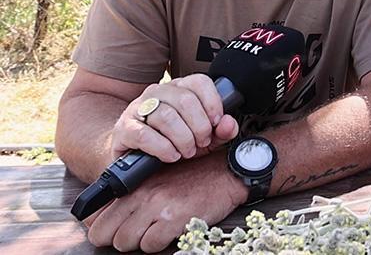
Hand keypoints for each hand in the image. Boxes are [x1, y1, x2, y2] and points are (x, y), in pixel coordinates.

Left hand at [84, 151, 245, 251]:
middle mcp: (141, 194)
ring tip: (156, 232)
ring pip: (125, 242)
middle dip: (119, 240)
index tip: (114, 233)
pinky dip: (159, 244)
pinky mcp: (174, 217)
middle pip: (106, 235)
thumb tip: (100, 221)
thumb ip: (130, 199)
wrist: (225, 173)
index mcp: (134, 186)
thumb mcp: (156, 182)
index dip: (103, 232)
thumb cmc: (192, 179)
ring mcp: (157, 206)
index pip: (96, 219)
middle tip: (138, 234)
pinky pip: (151, 245)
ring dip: (139, 243)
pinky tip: (170, 232)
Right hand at [111, 74, 238, 162]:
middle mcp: (158, 93)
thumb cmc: (171, 142)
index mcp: (179, 89)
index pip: (199, 82)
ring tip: (186, 151)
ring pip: (166, 117)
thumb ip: (220, 131)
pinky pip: (145, 135)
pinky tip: (171, 155)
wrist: (135, 157)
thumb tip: (228, 123)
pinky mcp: (124, 128)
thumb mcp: (202, 137)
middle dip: (199, 126)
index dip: (213, 103)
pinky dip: (163, 148)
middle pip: (185, 100)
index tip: (216, 122)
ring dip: (182, 139)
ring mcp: (138, 108)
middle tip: (201, 143)